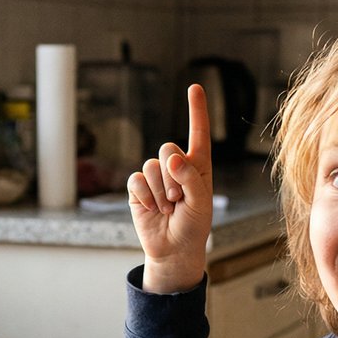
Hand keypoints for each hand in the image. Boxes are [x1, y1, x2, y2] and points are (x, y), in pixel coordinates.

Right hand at [128, 84, 212, 292]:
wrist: (173, 249)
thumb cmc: (193, 226)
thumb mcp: (201, 202)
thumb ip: (190, 177)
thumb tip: (172, 157)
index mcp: (198, 166)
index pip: (198, 133)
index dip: (196, 110)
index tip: (194, 87)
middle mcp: (176, 167)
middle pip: (168, 148)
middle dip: (173, 175)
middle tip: (179, 199)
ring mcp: (155, 177)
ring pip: (152, 167)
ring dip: (161, 191)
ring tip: (168, 209)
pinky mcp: (138, 189)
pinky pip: (137, 180)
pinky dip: (146, 196)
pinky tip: (153, 209)